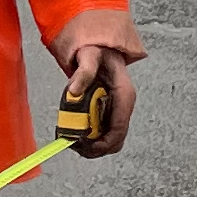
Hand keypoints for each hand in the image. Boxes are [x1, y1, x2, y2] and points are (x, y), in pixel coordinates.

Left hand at [60, 40, 139, 156]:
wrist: (101, 48)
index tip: (85, 145)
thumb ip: (83, 72)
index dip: (103, 142)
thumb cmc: (99, 51)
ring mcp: (117, 110)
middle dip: (96, 148)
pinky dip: (90, 137)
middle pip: (116, 140)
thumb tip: (74, 91)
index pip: (119, 128)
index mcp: (124, 94)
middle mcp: (123, 105)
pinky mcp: (108, 112)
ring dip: (92, 145)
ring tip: (72, 140)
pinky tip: (75, 132)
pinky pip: (102, 132)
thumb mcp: (90, 56)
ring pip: (109, 139)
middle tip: (75, 145)